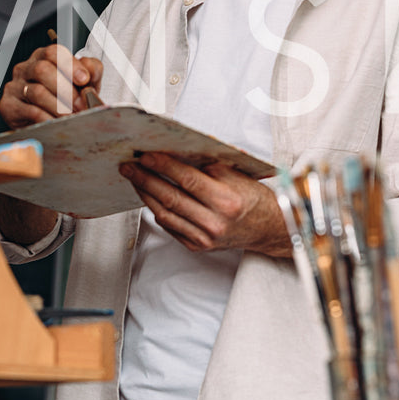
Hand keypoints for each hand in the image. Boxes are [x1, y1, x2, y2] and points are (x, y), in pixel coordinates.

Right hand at [0, 44, 103, 126]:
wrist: (46, 122)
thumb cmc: (65, 98)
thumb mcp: (83, 83)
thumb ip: (91, 71)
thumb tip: (89, 71)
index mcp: (43, 57)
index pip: (54, 52)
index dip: (70, 65)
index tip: (85, 80)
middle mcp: (26, 68)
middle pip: (42, 70)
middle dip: (66, 90)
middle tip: (80, 105)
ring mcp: (15, 86)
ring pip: (37, 92)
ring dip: (59, 107)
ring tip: (71, 116)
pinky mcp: (8, 106)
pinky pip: (30, 111)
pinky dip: (48, 118)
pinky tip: (57, 122)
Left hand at [118, 152, 290, 257]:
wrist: (269, 229)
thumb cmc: (255, 199)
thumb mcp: (238, 176)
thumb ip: (209, 166)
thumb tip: (178, 153)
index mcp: (226, 201)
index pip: (187, 179)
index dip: (163, 166)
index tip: (146, 155)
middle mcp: (214, 222)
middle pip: (170, 197)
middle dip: (145, 179)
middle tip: (129, 166)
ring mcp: (204, 237)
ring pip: (165, 214)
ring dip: (146, 194)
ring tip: (135, 179)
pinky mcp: (198, 246)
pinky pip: (170, 227)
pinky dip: (158, 210)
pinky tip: (151, 197)